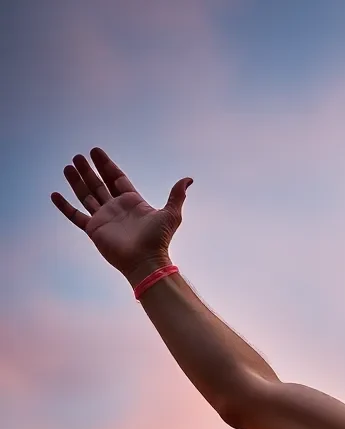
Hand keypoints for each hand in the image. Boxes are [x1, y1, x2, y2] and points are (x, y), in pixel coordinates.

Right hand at [51, 148, 191, 285]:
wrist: (146, 261)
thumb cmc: (159, 240)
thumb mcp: (170, 214)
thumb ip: (176, 196)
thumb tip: (188, 179)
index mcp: (132, 202)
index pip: (117, 178)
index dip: (106, 165)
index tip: (96, 152)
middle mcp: (116, 208)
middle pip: (100, 184)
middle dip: (89, 170)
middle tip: (79, 156)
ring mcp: (104, 218)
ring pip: (87, 196)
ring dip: (77, 181)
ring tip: (68, 166)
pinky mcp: (93, 229)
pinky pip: (75, 216)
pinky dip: (64, 206)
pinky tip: (54, 194)